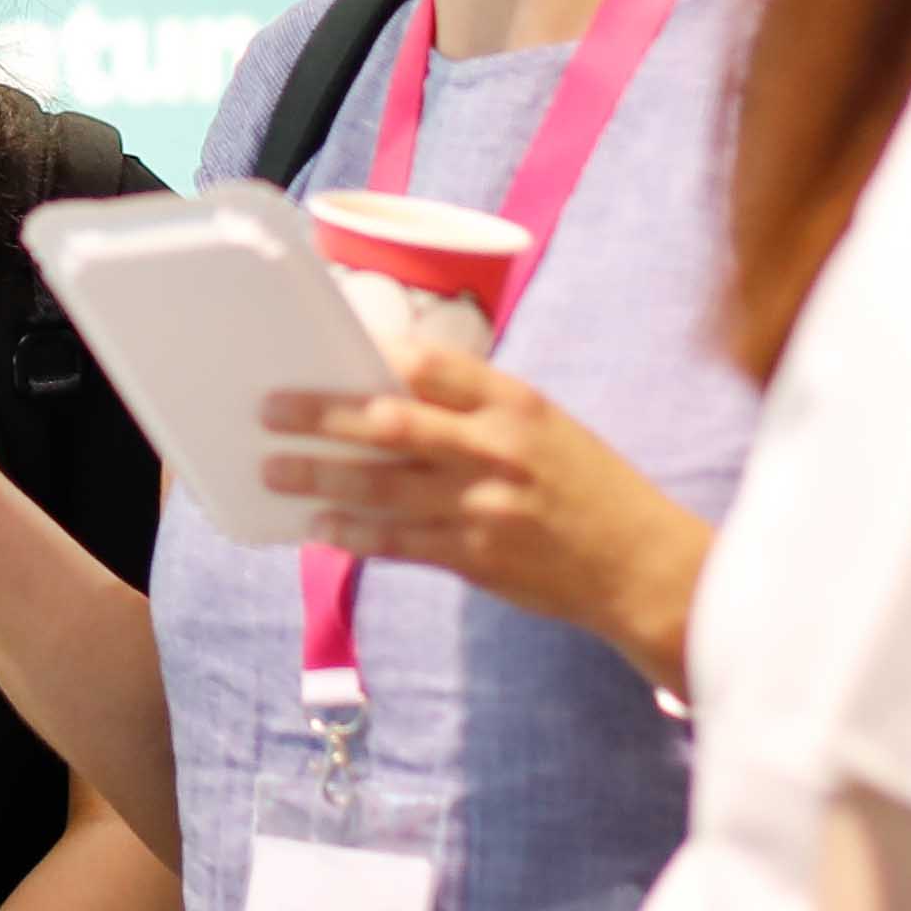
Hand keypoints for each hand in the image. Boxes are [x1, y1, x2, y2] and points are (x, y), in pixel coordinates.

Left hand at [260, 334, 714, 683]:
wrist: (640, 566)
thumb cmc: (587, 486)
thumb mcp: (545, 426)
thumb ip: (477, 409)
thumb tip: (386, 391)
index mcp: (516, 403)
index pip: (432, 364)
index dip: (373, 353)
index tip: (324, 344)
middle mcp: (497, 449)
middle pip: (391, 423)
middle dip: (322, 414)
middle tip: (270, 407)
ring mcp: (484, 507)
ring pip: (382, 487)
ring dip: (320, 476)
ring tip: (273, 468)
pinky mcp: (476, 558)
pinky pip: (398, 541)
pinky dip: (353, 531)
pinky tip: (318, 523)